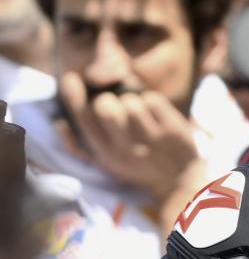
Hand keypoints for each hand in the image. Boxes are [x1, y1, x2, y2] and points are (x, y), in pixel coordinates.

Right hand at [59, 71, 201, 207]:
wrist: (178, 179)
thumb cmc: (135, 166)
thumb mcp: (105, 162)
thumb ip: (79, 146)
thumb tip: (59, 124)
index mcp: (105, 155)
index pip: (83, 121)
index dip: (73, 97)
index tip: (70, 78)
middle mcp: (126, 149)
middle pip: (105, 107)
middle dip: (106, 99)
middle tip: (115, 105)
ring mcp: (151, 139)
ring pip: (131, 102)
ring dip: (132, 100)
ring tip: (137, 112)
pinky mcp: (173, 130)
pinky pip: (154, 99)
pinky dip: (152, 100)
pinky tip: (154, 112)